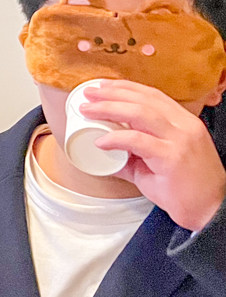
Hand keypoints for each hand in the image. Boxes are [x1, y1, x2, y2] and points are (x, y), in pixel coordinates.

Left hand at [83, 79, 225, 231]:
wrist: (209, 211)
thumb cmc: (185, 188)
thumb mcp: (157, 163)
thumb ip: (131, 154)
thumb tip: (103, 150)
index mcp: (184, 123)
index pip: (153, 95)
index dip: (126, 87)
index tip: (103, 85)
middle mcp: (184, 127)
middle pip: (144, 100)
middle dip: (112, 93)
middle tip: (89, 93)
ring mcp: (180, 141)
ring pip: (141, 113)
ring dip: (110, 108)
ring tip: (88, 110)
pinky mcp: (172, 158)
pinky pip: (138, 141)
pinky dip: (116, 138)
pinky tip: (101, 141)